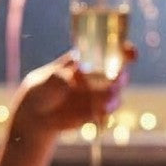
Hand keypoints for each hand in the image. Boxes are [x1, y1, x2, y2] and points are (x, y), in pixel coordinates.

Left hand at [12, 44, 136, 136]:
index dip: (123, 49)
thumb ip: (58, 78)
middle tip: (116, 81)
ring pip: (115, 92)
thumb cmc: (39, 91)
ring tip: (104, 103)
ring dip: (114, 96)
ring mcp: (98, 93)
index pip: (109, 49)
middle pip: (118, 71)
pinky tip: (99, 113)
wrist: (36, 117)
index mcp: (85, 59)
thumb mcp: (44, 82)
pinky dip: (106, 111)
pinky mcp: (98, 110)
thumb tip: (72, 78)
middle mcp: (96, 74)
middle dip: (121, 75)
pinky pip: (108, 110)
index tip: (129, 51)